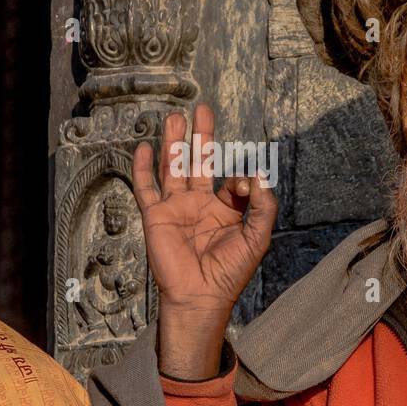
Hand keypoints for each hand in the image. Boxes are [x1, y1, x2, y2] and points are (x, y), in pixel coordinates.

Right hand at [133, 103, 276, 379]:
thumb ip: (262, 206)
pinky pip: (147, 188)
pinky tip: (144, 148)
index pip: (229, 179)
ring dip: (173, 143)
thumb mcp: (257, 238)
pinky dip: (144, 168)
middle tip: (202, 109)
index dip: (237, 177)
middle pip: (198, 162)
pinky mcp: (155, 216)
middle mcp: (198, 204)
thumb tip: (258, 176)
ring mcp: (175, 208)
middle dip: (201, 136)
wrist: (199, 296)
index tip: (240, 185)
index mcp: (224, 210)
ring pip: (172, 167)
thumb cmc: (229, 272)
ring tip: (174, 117)